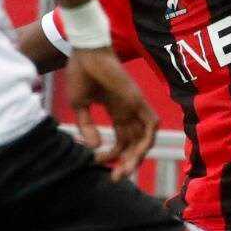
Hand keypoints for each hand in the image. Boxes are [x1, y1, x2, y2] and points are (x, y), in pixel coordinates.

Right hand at [65, 45, 156, 180]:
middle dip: (127, 163)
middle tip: (115, 178)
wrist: (86, 52)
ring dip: (138, 157)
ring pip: (145, 138)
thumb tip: (94, 147)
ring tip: (125, 170)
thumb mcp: (79, 106)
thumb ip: (86, 127)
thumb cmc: (81, 73)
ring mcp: (135, 106)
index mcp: (116, 112)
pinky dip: (148, 140)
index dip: (112, 155)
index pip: (121, 141)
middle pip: (134, 144)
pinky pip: (151, 124)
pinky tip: (137, 153)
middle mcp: (129, 112)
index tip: (96, 161)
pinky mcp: (138, 100)